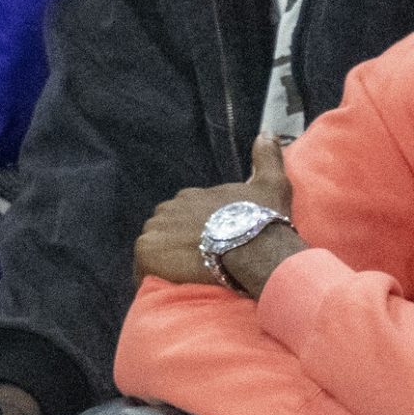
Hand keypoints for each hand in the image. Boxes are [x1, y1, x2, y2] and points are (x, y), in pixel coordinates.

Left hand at [134, 133, 294, 288]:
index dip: (194, 230)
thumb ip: (266, 157)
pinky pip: (142, 266)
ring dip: (165, 258)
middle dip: (177, 243)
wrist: (254, 247)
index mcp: (191, 196)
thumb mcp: (271, 183)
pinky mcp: (147, 250)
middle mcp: (169, 208)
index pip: (183, 213)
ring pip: (155, 247)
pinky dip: (153, 274)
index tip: (208, 243)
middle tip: (197, 260)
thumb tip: (267, 133)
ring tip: (186, 274)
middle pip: (165, 229)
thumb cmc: (264, 219)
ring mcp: (155, 228)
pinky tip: (172, 282)